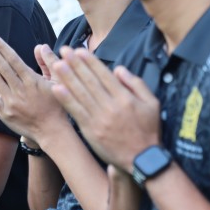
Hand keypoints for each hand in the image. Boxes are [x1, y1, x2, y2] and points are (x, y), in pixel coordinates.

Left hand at [0, 36, 68, 147]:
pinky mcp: (5, 113)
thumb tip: (40, 46)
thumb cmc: (57, 104)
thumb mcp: (58, 81)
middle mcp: (20, 90)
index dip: (1, 47)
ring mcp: (11, 102)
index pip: (13, 59)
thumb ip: (49, 62)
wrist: (52, 132)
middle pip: (2, 67)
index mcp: (33, 81)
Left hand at [50, 48, 159, 172]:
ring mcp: (99, 119)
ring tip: (58, 64)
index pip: (104, 75)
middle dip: (76, 64)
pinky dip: (66, 100)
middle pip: (90, 81)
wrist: (142, 159)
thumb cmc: (149, 130)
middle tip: (64, 50)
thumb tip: (119, 69)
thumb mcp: (152, 103)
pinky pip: (76, 112)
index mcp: (125, 98)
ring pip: (80, 94)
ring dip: (67, 78)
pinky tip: (57, 88)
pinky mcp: (91, 130)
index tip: (79, 50)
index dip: (90, 62)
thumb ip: (135, 84)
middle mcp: (111, 106)